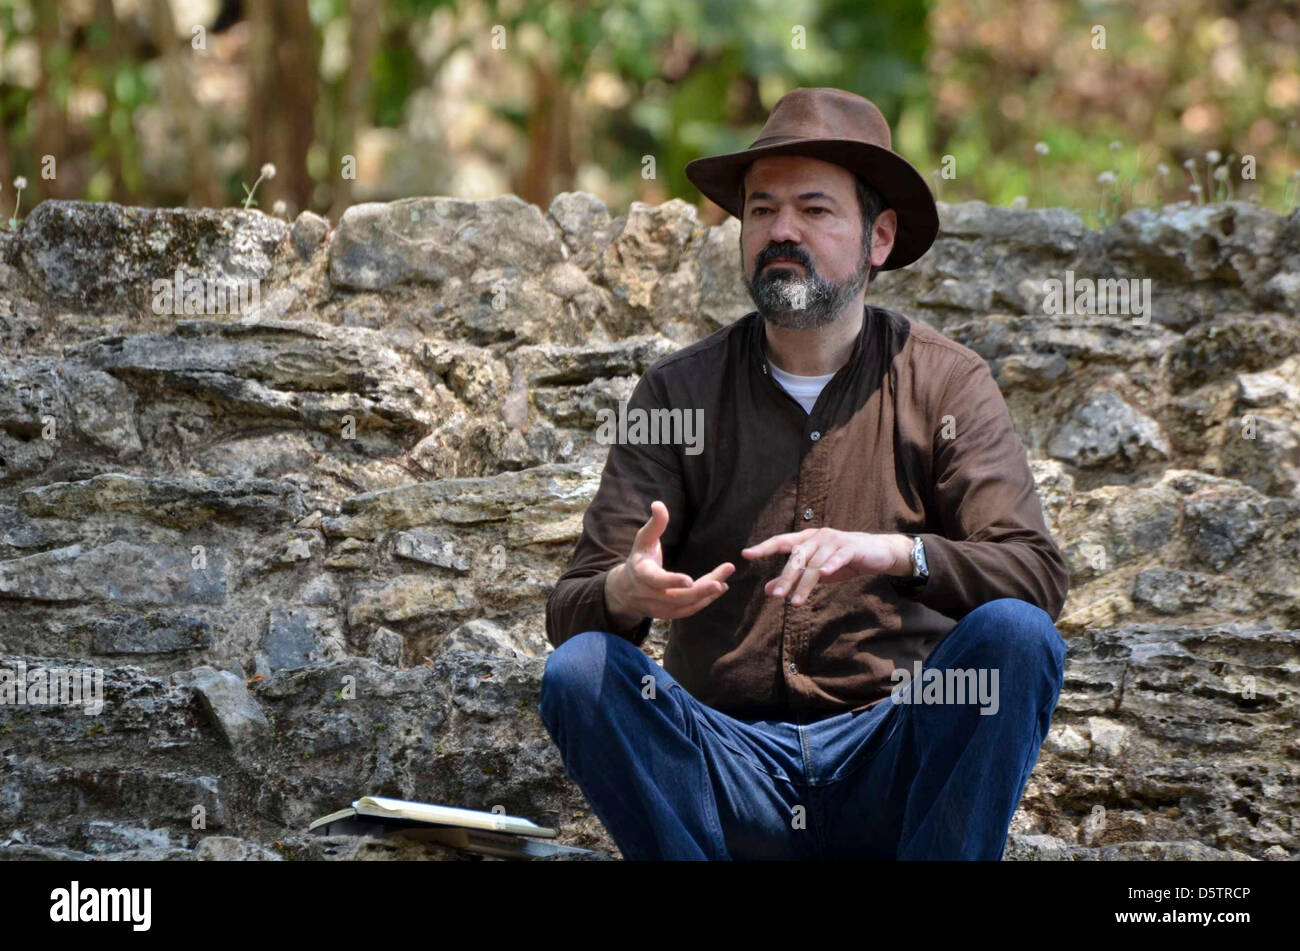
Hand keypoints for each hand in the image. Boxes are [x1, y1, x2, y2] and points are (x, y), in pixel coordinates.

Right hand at [605, 500, 735, 625]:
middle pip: (676, 597)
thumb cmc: (639, 558)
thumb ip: (655, 524)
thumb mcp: (643, 540)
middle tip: (720, 582)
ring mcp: (658, 608)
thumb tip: (658, 504)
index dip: (671, 581)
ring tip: (724, 581)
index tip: (689, 580)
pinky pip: (688, 611)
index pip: (656, 580)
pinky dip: (704, 601)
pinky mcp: (668, 615)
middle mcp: (649, 595)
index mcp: (642, 575)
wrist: (626, 590)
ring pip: (685, 605)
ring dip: (706, 596)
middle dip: (700, 591)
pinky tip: (720, 588)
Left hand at [741, 529, 911, 605]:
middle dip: (786, 577)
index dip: (764, 547)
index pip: (781, 542)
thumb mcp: (816, 572)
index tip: (746, 554)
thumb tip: (767, 590)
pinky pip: (838, 557)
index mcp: (807, 540)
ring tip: (795, 601)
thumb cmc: (844, 561)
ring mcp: (834, 540)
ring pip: (815, 563)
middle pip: (797, 557)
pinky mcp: (851, 547)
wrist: (879, 554)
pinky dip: (831, 565)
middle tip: (776, 596)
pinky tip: (824, 575)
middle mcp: (818, 537)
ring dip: (804, 583)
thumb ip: (793, 578)